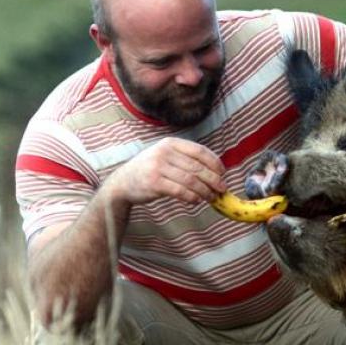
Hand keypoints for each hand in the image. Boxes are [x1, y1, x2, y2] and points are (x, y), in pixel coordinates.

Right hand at [104, 137, 226, 205]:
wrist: (123, 182)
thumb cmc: (150, 170)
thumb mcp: (166, 156)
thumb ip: (186, 159)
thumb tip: (216, 171)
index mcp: (170, 143)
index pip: (200, 151)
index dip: (215, 163)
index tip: (223, 173)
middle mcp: (164, 152)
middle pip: (198, 167)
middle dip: (214, 180)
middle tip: (222, 189)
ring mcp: (158, 167)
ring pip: (191, 181)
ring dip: (205, 191)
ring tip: (212, 198)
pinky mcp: (154, 183)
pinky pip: (181, 191)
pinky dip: (192, 197)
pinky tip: (196, 201)